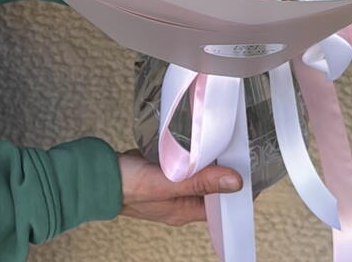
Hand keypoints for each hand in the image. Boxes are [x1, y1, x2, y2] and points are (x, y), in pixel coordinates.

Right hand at [117, 149, 242, 226]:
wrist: (98, 175)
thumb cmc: (128, 185)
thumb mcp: (168, 183)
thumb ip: (200, 182)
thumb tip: (234, 181)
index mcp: (184, 211)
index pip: (220, 206)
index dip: (237, 192)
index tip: (253, 173)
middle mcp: (180, 201)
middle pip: (212, 189)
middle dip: (227, 172)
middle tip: (243, 150)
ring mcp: (171, 185)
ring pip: (199, 175)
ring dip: (211, 160)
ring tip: (227, 142)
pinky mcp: (163, 170)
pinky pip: (186, 164)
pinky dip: (195, 154)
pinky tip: (201, 140)